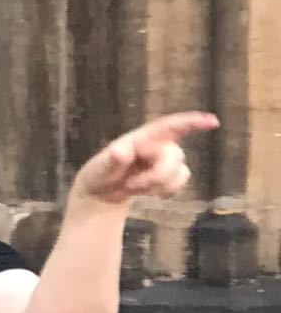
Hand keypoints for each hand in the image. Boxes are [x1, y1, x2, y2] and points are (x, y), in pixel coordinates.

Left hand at [71, 111, 216, 207]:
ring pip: (180, 172)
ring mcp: (165, 159)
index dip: (192, 122)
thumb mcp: (99, 168)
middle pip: (175, 157)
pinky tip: (146, 191)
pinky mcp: (169, 174)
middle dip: (157, 176)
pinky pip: (179, 182)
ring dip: (157, 185)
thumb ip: (112, 160)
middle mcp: (158, 145)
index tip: (212, 121)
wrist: (101, 191)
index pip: (170, 126)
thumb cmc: (99, 173)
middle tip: (131, 185)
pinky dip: (164, 190)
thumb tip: (120, 151)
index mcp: (142, 138)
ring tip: (133, 186)